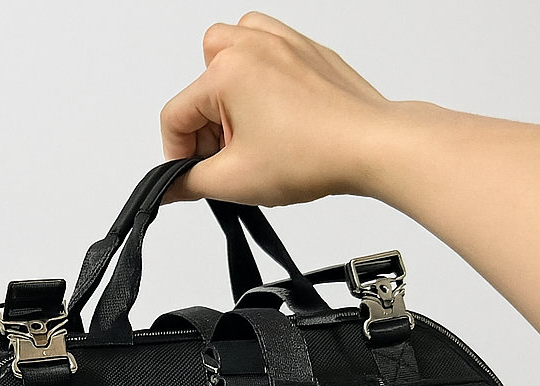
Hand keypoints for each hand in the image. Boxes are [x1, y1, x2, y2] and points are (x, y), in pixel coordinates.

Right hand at [160, 12, 390, 205]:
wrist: (371, 146)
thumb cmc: (313, 154)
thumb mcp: (235, 180)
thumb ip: (189, 182)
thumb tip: (168, 188)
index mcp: (227, 71)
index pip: (175, 116)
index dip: (177, 155)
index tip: (193, 177)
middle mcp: (252, 45)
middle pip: (199, 82)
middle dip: (203, 123)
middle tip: (225, 157)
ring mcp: (283, 43)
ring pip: (230, 52)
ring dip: (226, 90)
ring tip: (245, 129)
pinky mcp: (307, 52)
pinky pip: (267, 51)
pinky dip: (259, 78)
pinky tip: (274, 116)